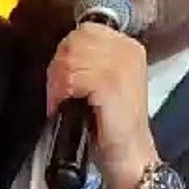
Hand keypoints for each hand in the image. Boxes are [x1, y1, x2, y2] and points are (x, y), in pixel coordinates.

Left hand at [47, 23, 156, 188]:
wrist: (128, 157)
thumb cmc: (109, 124)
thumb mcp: (97, 83)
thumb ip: (84, 61)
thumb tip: (60, 54)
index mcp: (126, 45)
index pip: (82, 31)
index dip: (67, 56)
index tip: (68, 83)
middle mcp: (127, 49)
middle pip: (73, 41)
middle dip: (60, 70)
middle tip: (66, 96)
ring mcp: (122, 64)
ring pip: (70, 58)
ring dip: (60, 84)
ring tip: (70, 103)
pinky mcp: (111, 82)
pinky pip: (73, 77)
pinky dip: (64, 94)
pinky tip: (73, 107)